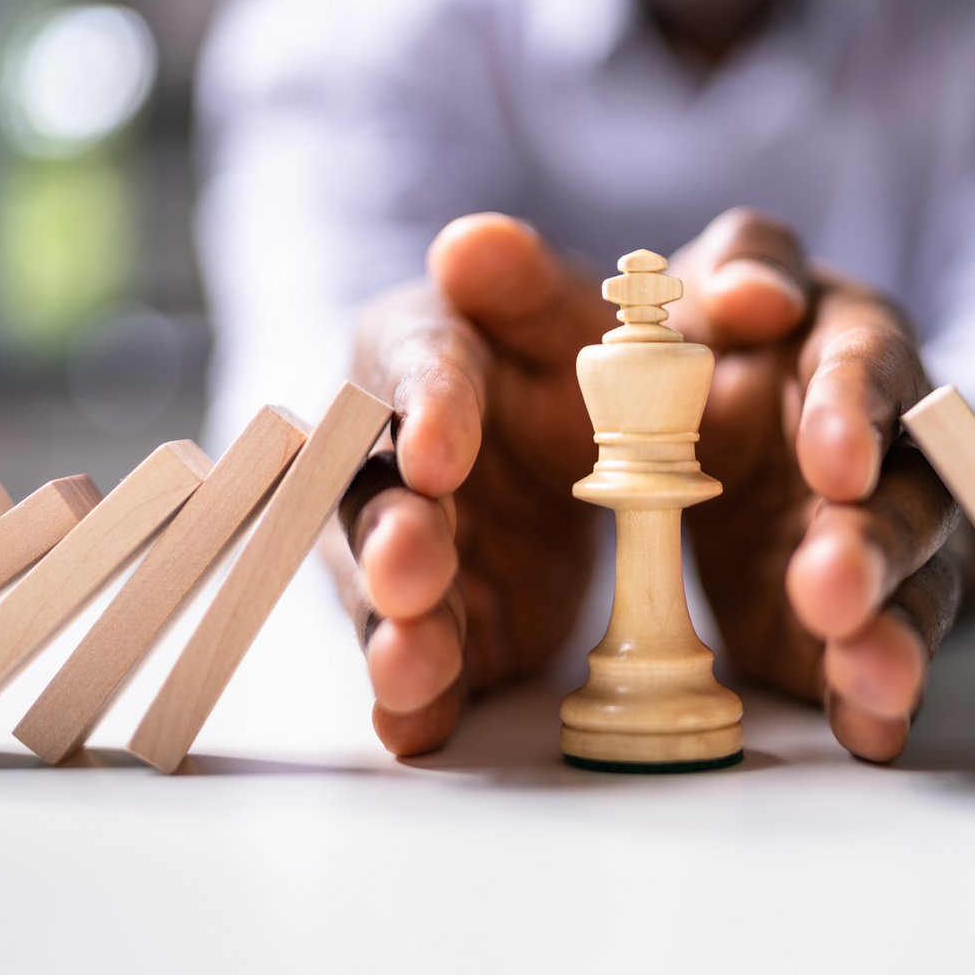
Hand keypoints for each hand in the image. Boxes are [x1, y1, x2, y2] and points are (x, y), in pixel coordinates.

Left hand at [328, 210, 974, 761]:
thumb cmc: (649, 362)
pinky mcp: (849, 610)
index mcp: (820, 335)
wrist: (684, 440)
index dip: (848, 399)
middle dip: (866, 534)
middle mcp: (868, 431)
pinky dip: (875, 691)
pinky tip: (869, 729)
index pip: (854, 349)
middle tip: (826, 584)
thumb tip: (468, 250)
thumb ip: (529, 292)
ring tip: (863, 670)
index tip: (825, 453)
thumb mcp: (576, 321)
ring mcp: (866, 524)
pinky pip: (878, 649)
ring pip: (903, 569)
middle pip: (895, 479)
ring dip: (885, 621)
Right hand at [328, 214, 609, 754]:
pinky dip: (417, 698)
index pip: (416, 367)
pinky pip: (419, 660)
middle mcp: (394, 449)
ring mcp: (412, 542)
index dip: (426, 408)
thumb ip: (527, 278)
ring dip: (396, 629)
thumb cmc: (572, 350)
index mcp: (425, 349)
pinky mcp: (440, 617)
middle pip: (375, 491)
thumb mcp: (570, 304)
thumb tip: (472, 244)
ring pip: (385, 587)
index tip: (440, 452)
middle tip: (414, 571)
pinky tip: (416, 731)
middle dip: (392, 537)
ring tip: (412, 670)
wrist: (598, 439)